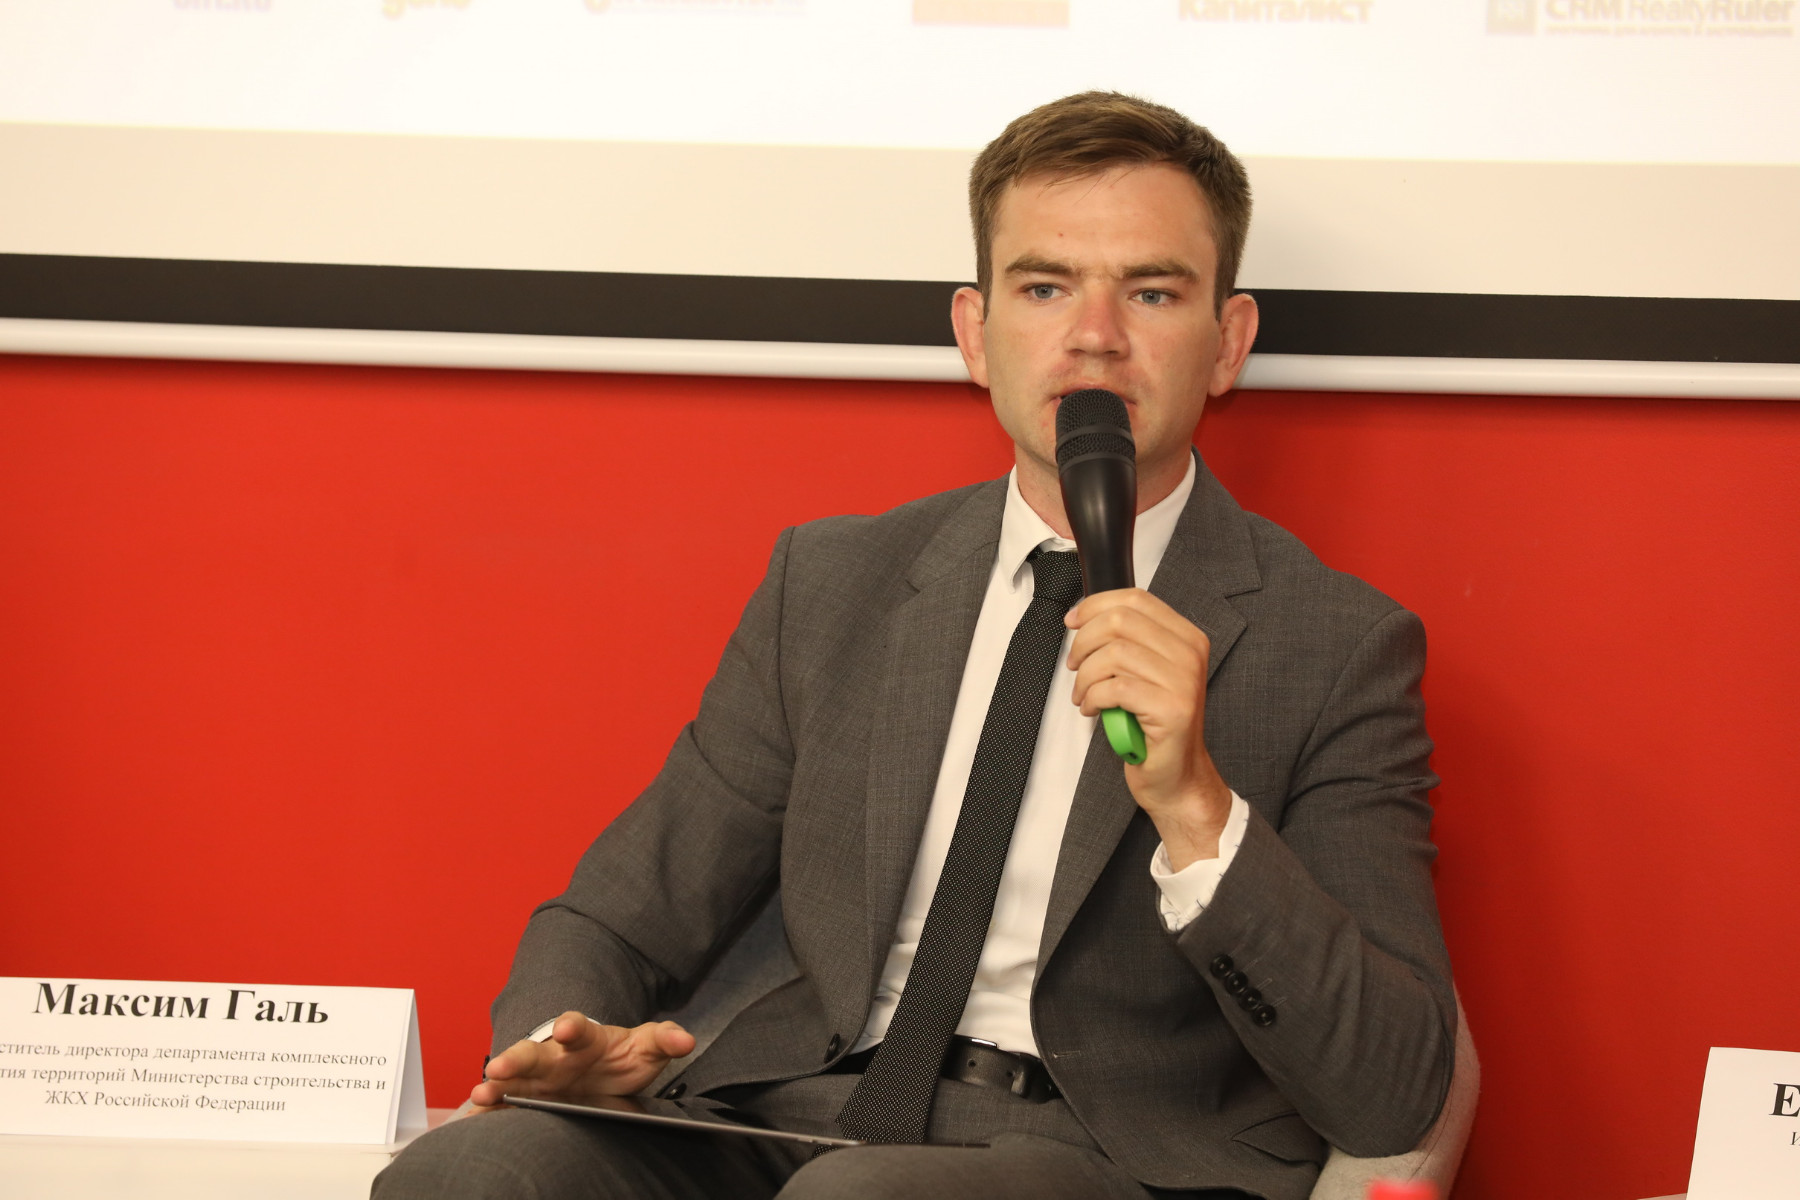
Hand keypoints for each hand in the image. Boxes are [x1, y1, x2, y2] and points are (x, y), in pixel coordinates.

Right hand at [468, 1012, 695, 1111]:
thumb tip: (686, 1040)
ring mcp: (538, 1081)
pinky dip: (487, 1113)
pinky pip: (503, 1107)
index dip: (572, 1026)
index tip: (568, 1028)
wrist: (601, 1075)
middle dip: (516, 1059)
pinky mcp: (527, 1102)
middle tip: (499, 1066)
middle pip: (532, 1053)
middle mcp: (554, 1057)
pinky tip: (472, 1120)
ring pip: (511, 1081)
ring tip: (481, 1094)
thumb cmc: (620, 1058)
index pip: (577, 1027)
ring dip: (496, 1086)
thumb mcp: (646, 1048)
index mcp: (584, 1038)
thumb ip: (665, 1039)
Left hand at [1066, 588, 1232, 869]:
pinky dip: (1092, 697)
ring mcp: (1184, 682)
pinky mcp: (1172, 710)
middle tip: (1074, 665)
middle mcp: (1190, 654)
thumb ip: (1127, 642)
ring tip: (1083, 695)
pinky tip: (1092, 709)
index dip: (1095, 605)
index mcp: (1187, 638)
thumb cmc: (1154, 726)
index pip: (1136, 599)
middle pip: (1121, 621)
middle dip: (1084, 642)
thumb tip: (1083, 617)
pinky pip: (1115, 688)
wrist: (1177, 777)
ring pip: (1114, 654)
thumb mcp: (1144, 673)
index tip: (1072, 621)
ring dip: (1086, 675)